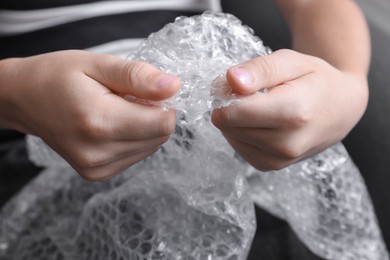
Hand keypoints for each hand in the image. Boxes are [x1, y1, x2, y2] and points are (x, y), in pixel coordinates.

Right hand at [0, 50, 180, 179]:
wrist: (24, 99)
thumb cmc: (57, 76)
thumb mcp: (97, 64)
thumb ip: (138, 77)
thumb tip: (174, 87)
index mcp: (99, 121)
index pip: (163, 123)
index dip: (164, 103)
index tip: (148, 91)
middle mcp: (98, 152)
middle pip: (159, 137)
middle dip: (154, 114)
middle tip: (127, 98)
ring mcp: (96, 167)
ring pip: (151, 148)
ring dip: (144, 127)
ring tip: (116, 110)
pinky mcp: (96, 174)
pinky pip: (136, 156)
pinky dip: (133, 139)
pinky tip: (112, 125)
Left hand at [212, 49, 367, 170]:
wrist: (340, 110)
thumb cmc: (315, 81)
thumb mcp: (291, 62)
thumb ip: (260, 69)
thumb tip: (231, 80)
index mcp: (293, 113)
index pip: (233, 112)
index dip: (224, 93)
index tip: (232, 82)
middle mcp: (286, 143)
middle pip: (228, 125)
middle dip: (228, 105)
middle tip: (245, 90)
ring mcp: (279, 159)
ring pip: (230, 136)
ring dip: (234, 119)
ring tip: (257, 105)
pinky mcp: (270, 166)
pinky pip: (238, 147)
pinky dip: (240, 132)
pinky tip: (257, 121)